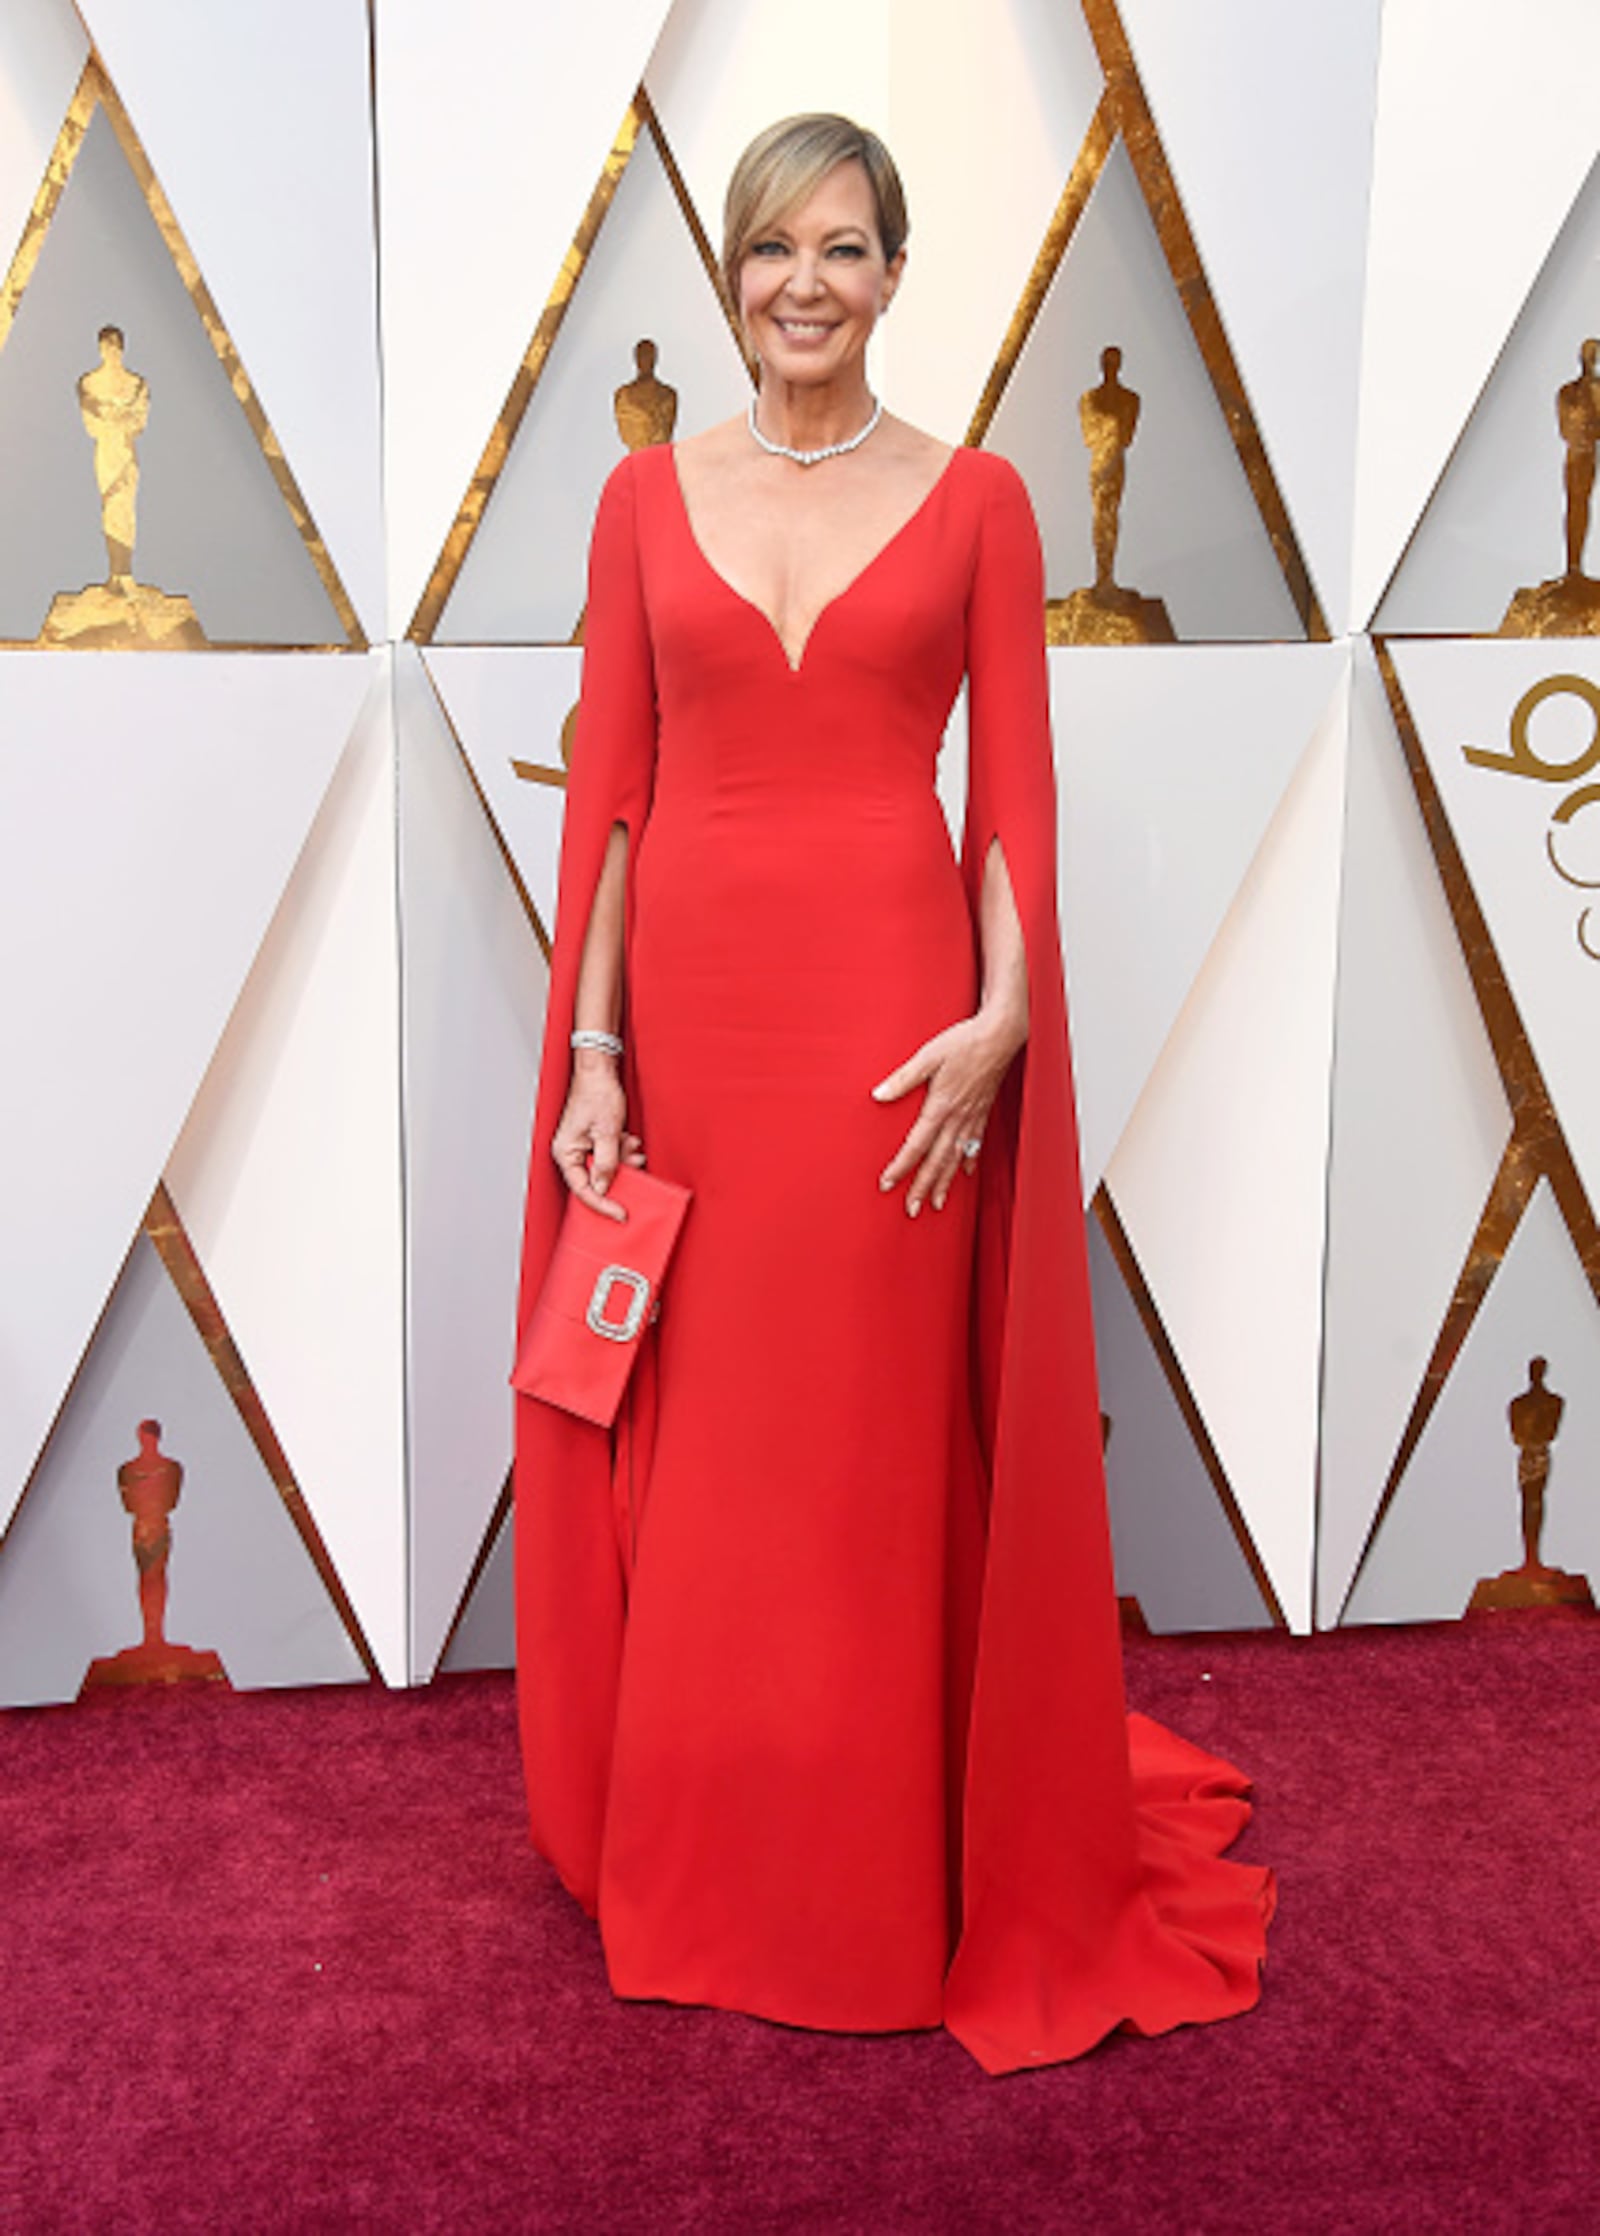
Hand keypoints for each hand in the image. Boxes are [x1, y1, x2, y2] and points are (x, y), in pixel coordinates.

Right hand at [550, 1056, 644, 1221]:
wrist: (600, 1070)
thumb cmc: (596, 1093)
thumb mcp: (607, 1132)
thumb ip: (606, 1162)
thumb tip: (604, 1188)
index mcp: (566, 1152)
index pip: (582, 1189)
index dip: (603, 1204)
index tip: (620, 1213)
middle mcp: (571, 1152)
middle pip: (595, 1180)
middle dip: (618, 1173)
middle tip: (634, 1164)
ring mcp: (582, 1147)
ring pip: (606, 1168)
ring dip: (623, 1160)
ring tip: (631, 1144)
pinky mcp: (594, 1141)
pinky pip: (609, 1156)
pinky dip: (621, 1151)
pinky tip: (628, 1139)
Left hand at [872, 1008, 1024, 1215]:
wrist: (1000, 1035)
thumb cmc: (965, 1042)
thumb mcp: (928, 1056)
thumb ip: (903, 1079)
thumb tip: (878, 1095)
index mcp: (941, 1105)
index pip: (916, 1145)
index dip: (901, 1167)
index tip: (887, 1184)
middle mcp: (958, 1117)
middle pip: (937, 1160)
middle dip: (923, 1187)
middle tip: (912, 1210)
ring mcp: (972, 1117)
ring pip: (956, 1158)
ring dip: (945, 1182)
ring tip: (937, 1204)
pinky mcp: (983, 1112)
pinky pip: (974, 1144)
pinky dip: (968, 1161)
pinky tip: (964, 1173)